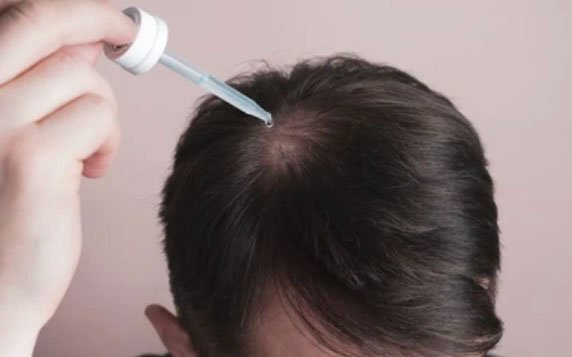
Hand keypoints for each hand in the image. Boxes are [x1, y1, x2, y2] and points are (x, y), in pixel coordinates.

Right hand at [0, 0, 134, 353]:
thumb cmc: (4, 206)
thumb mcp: (10, 130)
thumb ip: (36, 81)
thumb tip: (84, 40)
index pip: (13, 17)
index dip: (67, 9)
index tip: (105, 17)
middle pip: (41, 23)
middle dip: (96, 19)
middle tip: (126, 33)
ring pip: (82, 79)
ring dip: (100, 115)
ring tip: (83, 154)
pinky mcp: (29, 158)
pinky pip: (98, 117)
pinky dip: (106, 142)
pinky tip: (87, 172)